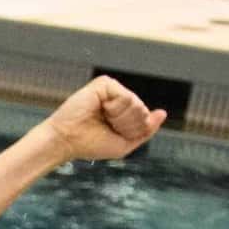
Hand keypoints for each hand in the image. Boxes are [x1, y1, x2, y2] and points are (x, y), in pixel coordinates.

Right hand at [38, 76, 165, 162]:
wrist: (67, 140)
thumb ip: (146, 130)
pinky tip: (102, 110)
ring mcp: (112, 89)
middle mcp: (119, 98)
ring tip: (103, 119)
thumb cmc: (90, 144)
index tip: (112, 134)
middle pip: (142, 111)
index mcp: (124, 111)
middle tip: (107, 126)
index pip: (145, 118)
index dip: (132, 131)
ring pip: (136, 104)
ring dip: (121, 118)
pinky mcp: (104, 84)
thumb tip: (162, 113)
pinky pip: (125, 96)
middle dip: (128, 125)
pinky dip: (115, 108)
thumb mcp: (125, 143)